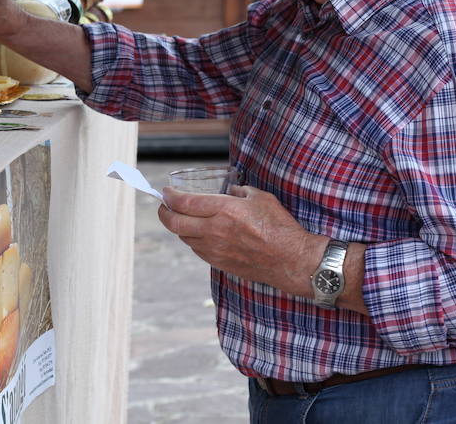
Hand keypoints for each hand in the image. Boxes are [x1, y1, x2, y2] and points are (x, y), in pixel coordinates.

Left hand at [158, 185, 319, 295]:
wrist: (292, 260)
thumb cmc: (279, 226)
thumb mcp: (259, 197)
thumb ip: (238, 192)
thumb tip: (228, 191)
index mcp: (224, 210)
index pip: (184, 203)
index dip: (169, 196)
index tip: (166, 192)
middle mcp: (214, 231)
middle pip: (174, 223)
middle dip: (163, 212)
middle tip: (164, 206)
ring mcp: (215, 250)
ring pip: (184, 238)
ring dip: (178, 227)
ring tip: (181, 219)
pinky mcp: (220, 263)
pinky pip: (197, 250)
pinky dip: (192, 240)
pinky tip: (198, 234)